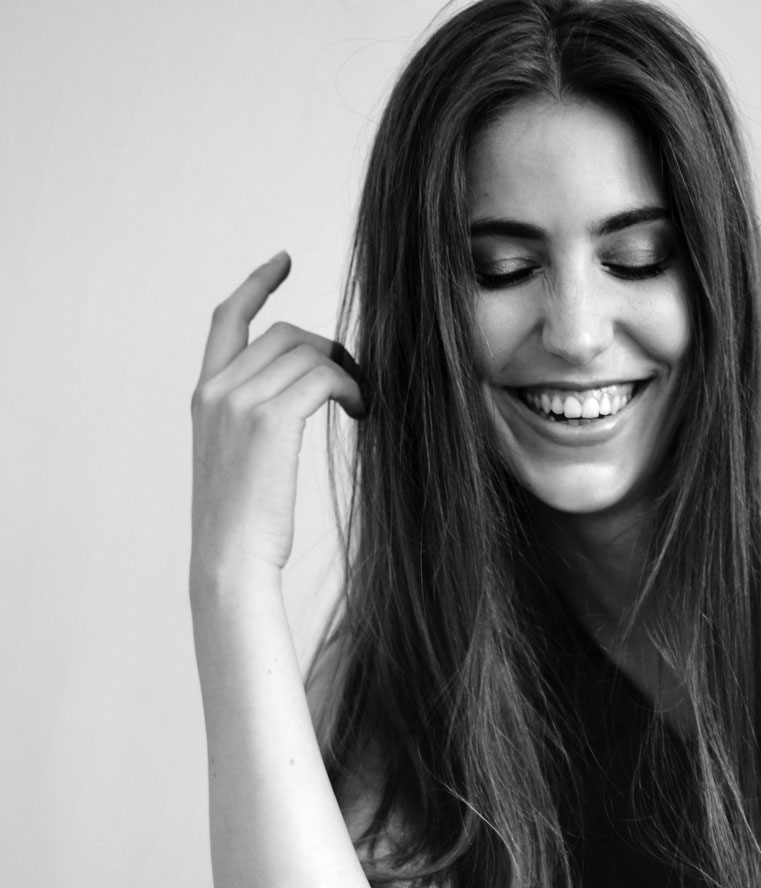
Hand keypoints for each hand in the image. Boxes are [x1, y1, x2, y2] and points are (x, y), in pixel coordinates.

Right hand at [190, 252, 364, 585]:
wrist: (230, 561)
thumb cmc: (244, 529)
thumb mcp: (239, 464)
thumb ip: (255, 424)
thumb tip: (300, 400)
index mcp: (204, 396)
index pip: (226, 320)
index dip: (255, 284)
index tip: (282, 260)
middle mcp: (217, 390)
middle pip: (284, 332)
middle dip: (327, 346)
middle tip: (356, 380)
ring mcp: (239, 401)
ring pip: (307, 351)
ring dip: (346, 370)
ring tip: (363, 403)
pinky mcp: (270, 420)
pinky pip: (323, 377)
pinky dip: (350, 387)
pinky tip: (362, 410)